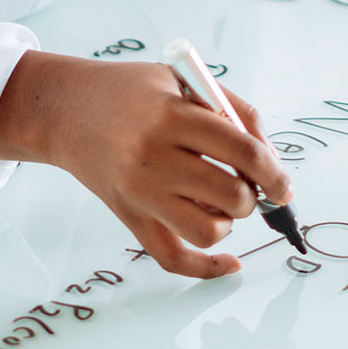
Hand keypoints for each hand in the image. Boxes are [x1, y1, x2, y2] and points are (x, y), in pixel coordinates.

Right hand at [0, 52, 292, 277]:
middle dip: (253, 196)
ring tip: (221, 203)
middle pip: (231, 194)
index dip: (274, 171)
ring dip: (229, 222)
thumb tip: (271, 159)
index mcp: (172, 115)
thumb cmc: (131, 91)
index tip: (283, 183)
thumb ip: (233, 111)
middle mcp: (153, 156)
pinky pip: (172, 258)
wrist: (64, 110)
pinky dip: (206, 268)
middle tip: (249, 186)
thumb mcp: (183, 80)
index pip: (242, 150)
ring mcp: (138, 192)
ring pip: (208, 231)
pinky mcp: (128, 217)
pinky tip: (229, 262)